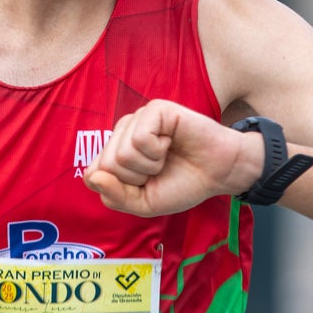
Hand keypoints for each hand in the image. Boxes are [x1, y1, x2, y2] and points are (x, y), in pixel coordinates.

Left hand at [84, 100, 263, 217]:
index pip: (93, 175)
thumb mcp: (144, 203)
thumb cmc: (182, 184)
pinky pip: (140, 139)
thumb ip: (115, 196)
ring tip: (166, 157)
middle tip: (159, 170)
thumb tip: (95, 177)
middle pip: (107, 166)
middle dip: (136, 179)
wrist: (219, 173)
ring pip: (122, 154)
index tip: (145, 185)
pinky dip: (157, 151)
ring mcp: (138, 118)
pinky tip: (171, 143)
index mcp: (115, 152)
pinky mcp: (155, 109)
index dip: (121, 190)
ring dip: (150, 165)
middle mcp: (122, 132)